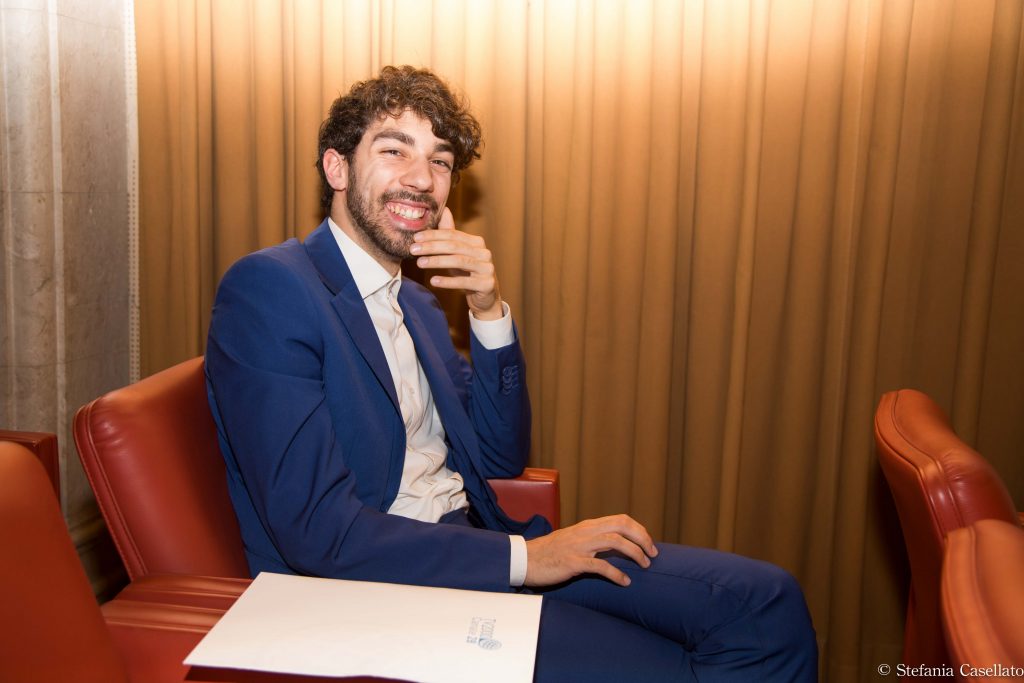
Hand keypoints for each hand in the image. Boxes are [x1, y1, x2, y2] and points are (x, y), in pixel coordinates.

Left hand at [410, 207, 502, 319]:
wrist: (485, 297)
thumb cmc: (468, 273)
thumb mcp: (458, 254)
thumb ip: (451, 234)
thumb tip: (445, 210)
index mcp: (477, 242)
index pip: (453, 235)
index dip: (433, 235)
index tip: (415, 238)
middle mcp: (484, 253)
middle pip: (455, 246)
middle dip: (432, 247)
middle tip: (413, 250)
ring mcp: (487, 268)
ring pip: (459, 261)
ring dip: (437, 261)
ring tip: (420, 263)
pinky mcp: (487, 284)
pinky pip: (465, 282)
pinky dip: (448, 281)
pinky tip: (433, 280)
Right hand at [524, 514, 658, 586]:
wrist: (525, 559)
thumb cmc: (550, 552)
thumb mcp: (574, 540)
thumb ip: (593, 539)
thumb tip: (616, 546)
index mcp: (588, 526)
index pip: (621, 519)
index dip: (639, 530)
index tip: (649, 543)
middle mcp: (586, 532)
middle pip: (622, 526)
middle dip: (643, 538)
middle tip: (653, 554)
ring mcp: (579, 546)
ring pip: (615, 541)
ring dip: (635, 553)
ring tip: (644, 565)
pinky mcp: (573, 562)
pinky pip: (600, 566)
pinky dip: (616, 574)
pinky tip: (625, 582)